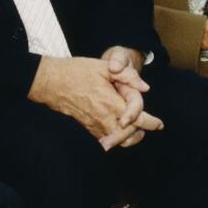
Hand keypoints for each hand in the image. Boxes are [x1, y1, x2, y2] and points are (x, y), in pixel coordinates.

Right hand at [29, 55, 162, 149]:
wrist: (49, 82)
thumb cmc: (76, 71)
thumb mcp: (103, 67)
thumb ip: (127, 76)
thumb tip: (145, 88)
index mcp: (110, 103)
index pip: (137, 119)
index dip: (151, 123)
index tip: (159, 124)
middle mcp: (103, 118)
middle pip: (129, 135)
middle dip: (141, 132)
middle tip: (151, 127)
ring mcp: (93, 124)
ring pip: (116, 141)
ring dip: (128, 138)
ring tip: (137, 132)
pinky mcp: (85, 126)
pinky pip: (103, 139)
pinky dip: (114, 138)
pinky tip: (118, 132)